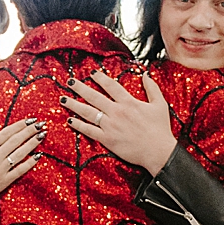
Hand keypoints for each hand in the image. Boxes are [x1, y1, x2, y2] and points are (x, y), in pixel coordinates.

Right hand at [0, 117, 44, 211]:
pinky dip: (30, 163)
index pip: (6, 133)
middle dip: (30, 131)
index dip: (19, 125)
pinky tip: (39, 156)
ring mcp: (1, 170)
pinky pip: (20, 170)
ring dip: (33, 143)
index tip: (30, 120)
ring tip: (42, 135)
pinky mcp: (5, 181)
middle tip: (41, 124)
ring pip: (20, 153)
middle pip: (16, 141)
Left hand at [62, 70, 176, 174]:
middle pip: (94, 97)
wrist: (157, 151)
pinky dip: (79, 125)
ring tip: (63, 99)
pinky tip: (70, 120)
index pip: (110, 86)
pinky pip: (89, 130)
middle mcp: (116, 112)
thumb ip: (152, 88)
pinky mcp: (107, 139)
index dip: (100, 78)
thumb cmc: (160, 129)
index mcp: (128, 102)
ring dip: (74, 104)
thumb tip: (145, 74)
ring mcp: (110, 126)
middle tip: (70, 81)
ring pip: (88, 112)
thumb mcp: (159, 105)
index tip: (91, 73)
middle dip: (80, 88)